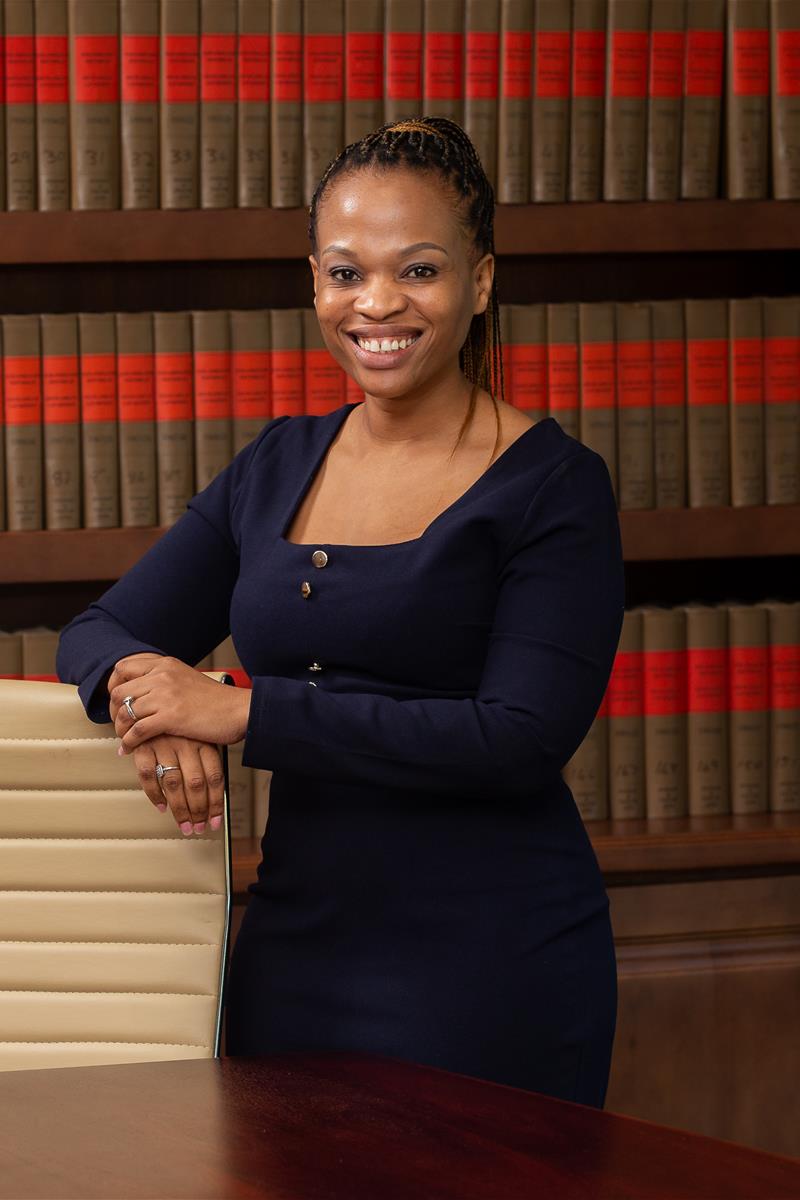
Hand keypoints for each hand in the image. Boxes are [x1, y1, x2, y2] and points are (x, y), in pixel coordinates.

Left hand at [107, 653, 251, 753]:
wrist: (239, 710)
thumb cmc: (217, 701)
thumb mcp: (186, 679)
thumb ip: (165, 679)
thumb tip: (144, 690)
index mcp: (165, 664)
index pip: (123, 667)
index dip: (114, 685)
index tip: (117, 701)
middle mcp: (162, 676)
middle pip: (118, 691)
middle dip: (113, 711)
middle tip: (119, 724)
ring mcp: (165, 695)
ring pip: (125, 711)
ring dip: (120, 729)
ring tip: (124, 738)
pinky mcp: (170, 717)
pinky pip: (137, 730)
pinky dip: (129, 742)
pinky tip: (129, 749)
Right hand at [130, 733, 225, 835]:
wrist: (153, 699)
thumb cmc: (183, 726)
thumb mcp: (202, 737)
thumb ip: (207, 763)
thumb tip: (215, 801)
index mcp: (204, 742)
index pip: (215, 778)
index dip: (216, 803)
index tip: (215, 822)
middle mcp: (186, 744)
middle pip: (195, 784)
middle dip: (198, 811)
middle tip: (198, 828)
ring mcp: (164, 744)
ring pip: (174, 783)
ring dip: (180, 809)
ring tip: (184, 825)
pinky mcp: (144, 746)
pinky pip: (148, 776)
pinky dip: (154, 794)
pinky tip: (162, 807)